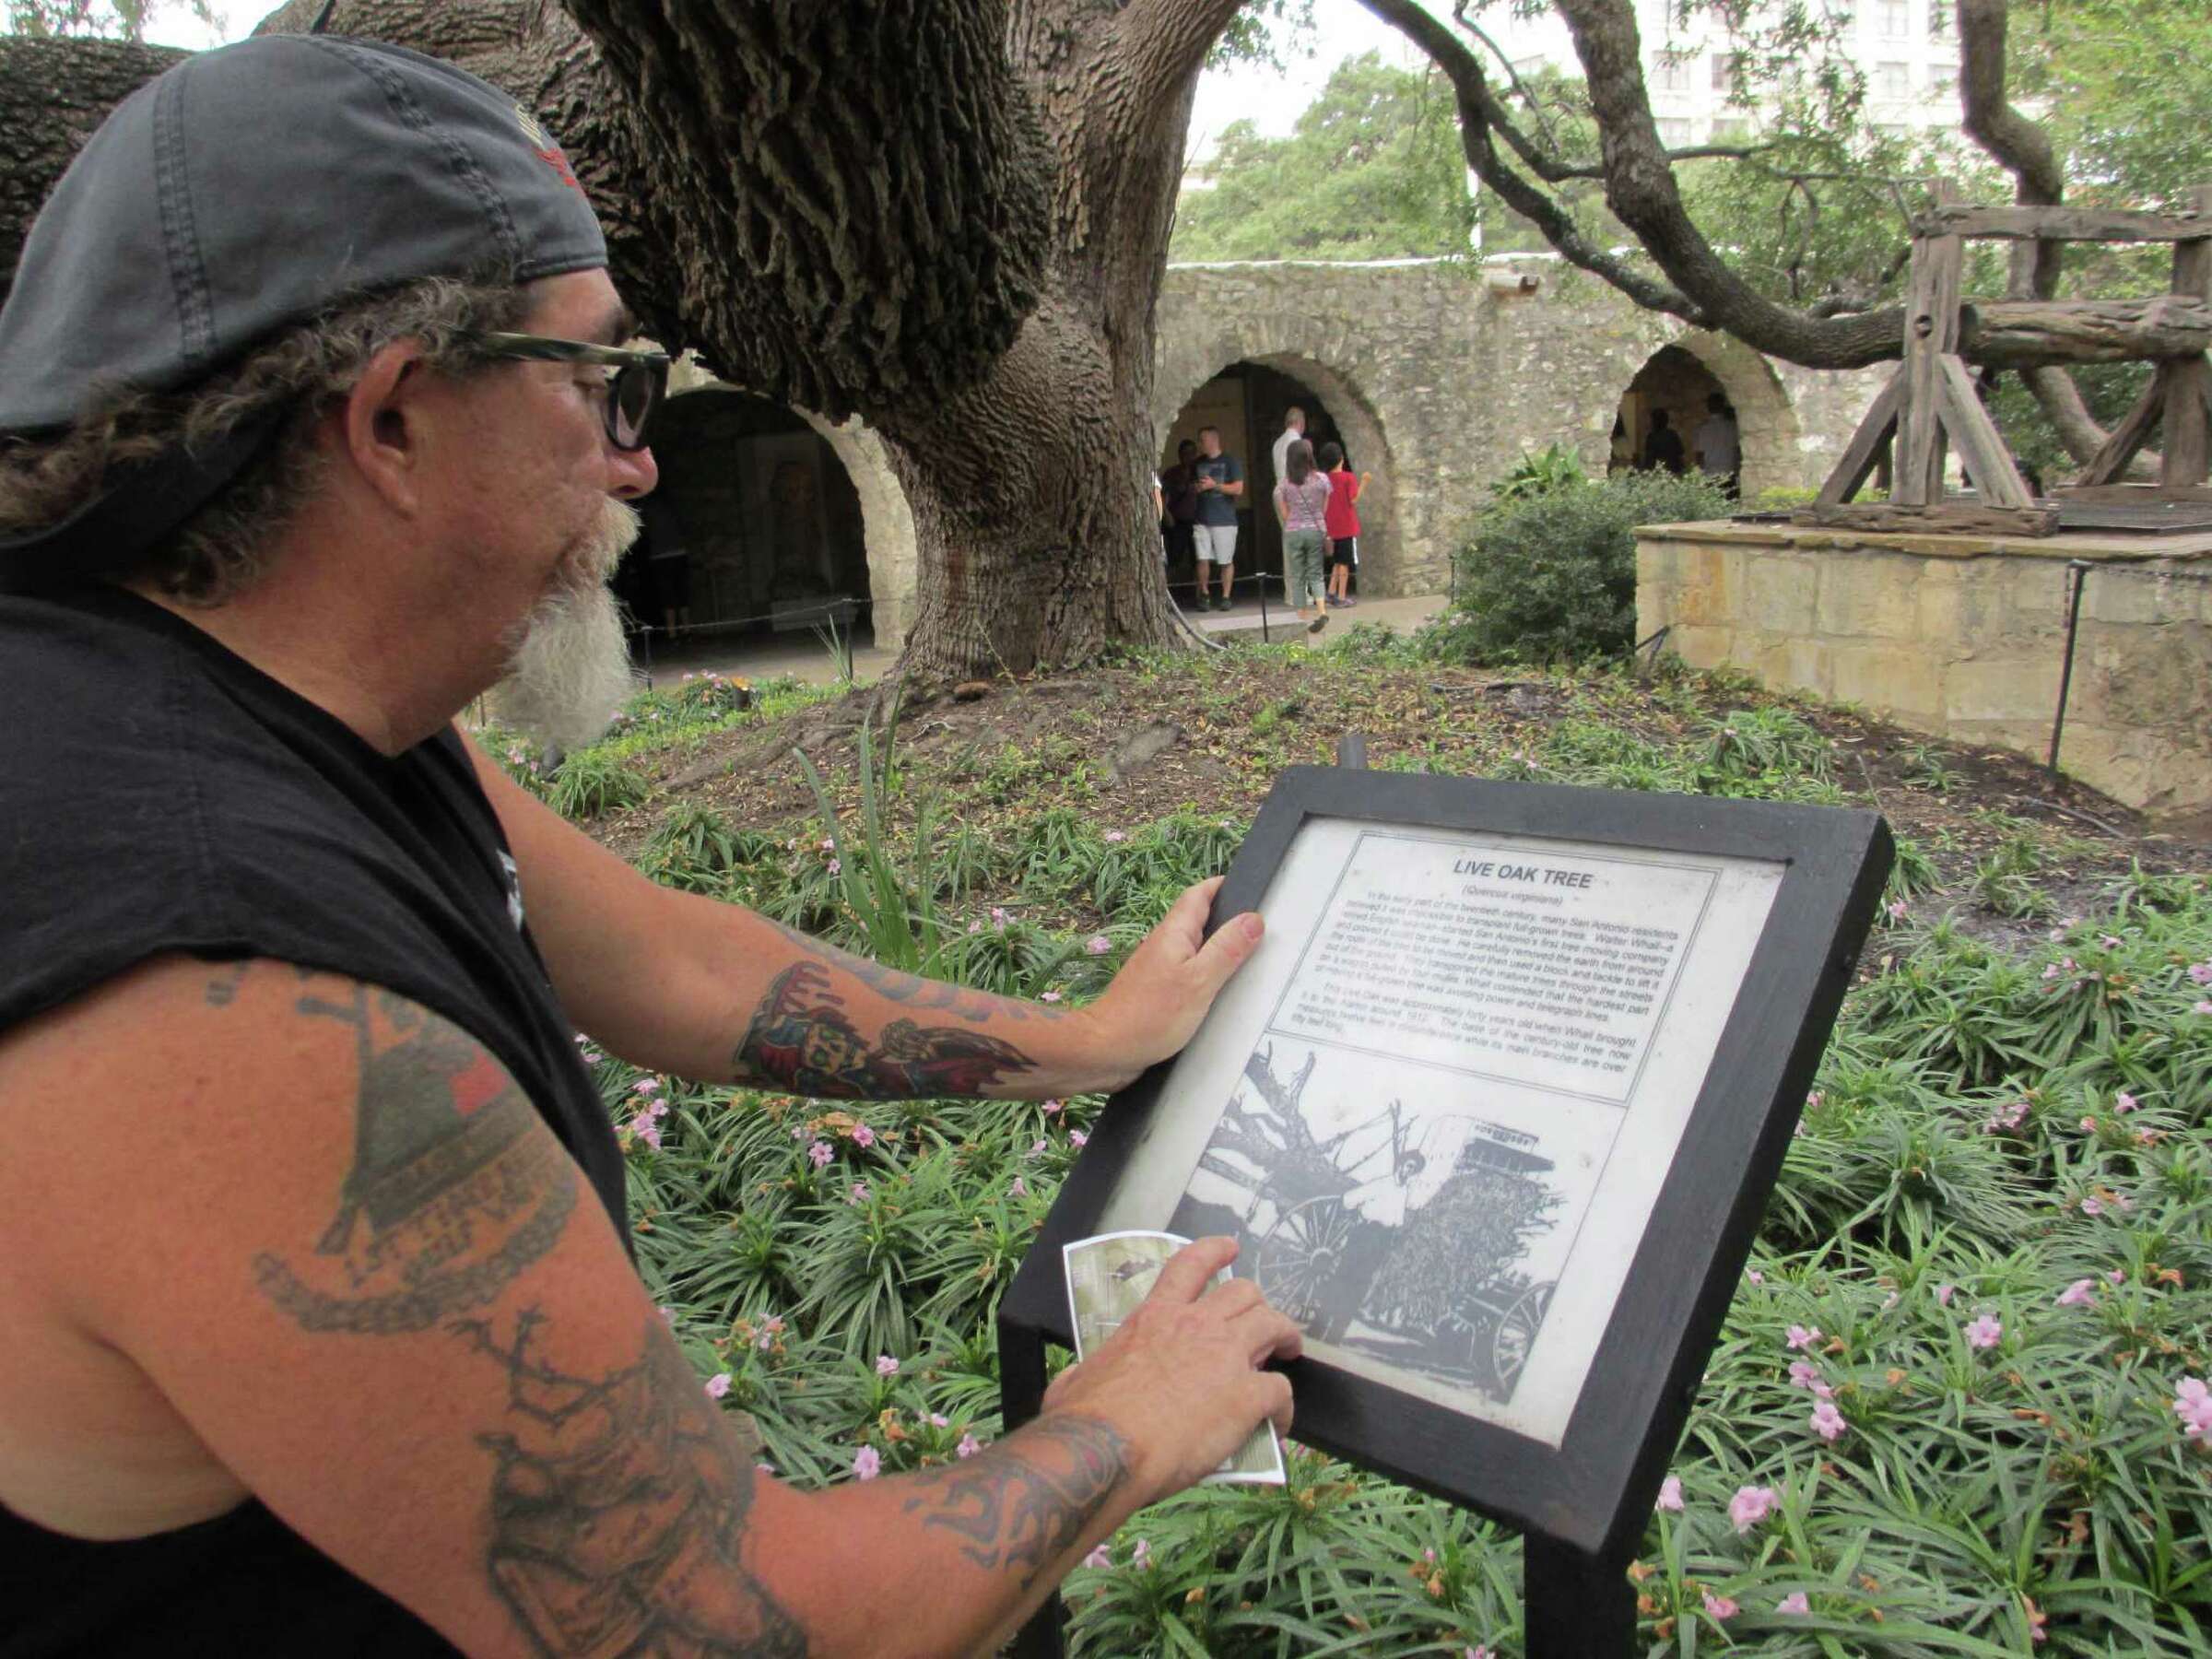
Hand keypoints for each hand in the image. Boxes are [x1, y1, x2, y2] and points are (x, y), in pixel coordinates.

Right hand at [1043, 1237, 1298, 1502]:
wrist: (1108, 1450)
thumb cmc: (1083, 1418)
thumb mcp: (1076, 1380)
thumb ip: (1085, 1373)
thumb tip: (1073, 1384)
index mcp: (1154, 1318)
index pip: (1190, 1265)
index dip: (1215, 1252)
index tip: (1231, 1248)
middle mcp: (1195, 1326)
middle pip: (1244, 1294)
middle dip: (1259, 1306)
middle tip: (1263, 1325)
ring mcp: (1225, 1358)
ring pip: (1272, 1326)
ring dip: (1284, 1336)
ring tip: (1288, 1352)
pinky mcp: (1246, 1397)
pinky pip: (1281, 1391)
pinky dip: (1285, 1406)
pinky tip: (1280, 1422)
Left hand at [1076, 878, 1261, 1089]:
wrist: (1106, 1049)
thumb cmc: (1150, 1015)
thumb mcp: (1199, 981)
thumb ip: (1226, 950)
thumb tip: (1253, 919)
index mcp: (1173, 934)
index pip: (1198, 896)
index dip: (1220, 886)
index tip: (1247, 885)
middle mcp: (1163, 946)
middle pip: (1197, 921)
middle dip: (1225, 919)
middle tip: (1257, 925)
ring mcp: (1158, 970)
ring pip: (1193, 949)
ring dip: (1217, 949)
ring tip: (1247, 958)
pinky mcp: (1156, 993)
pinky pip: (1187, 974)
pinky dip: (1206, 975)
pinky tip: (1219, 991)